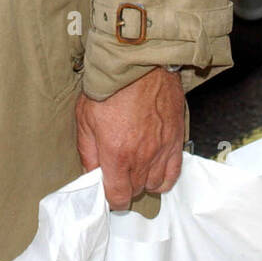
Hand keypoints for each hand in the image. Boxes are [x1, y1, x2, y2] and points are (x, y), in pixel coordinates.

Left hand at [75, 66, 184, 208]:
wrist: (139, 62)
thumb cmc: (111, 86)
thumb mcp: (85, 118)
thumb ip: (87, 152)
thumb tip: (90, 175)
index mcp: (117, 153)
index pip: (117, 196)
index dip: (110, 198)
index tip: (106, 190)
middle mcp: (142, 157)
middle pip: (135, 190)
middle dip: (124, 185)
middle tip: (116, 170)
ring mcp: (162, 150)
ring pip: (153, 184)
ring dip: (142, 180)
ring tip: (134, 165)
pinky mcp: (176, 140)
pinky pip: (173, 174)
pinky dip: (162, 176)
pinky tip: (153, 166)